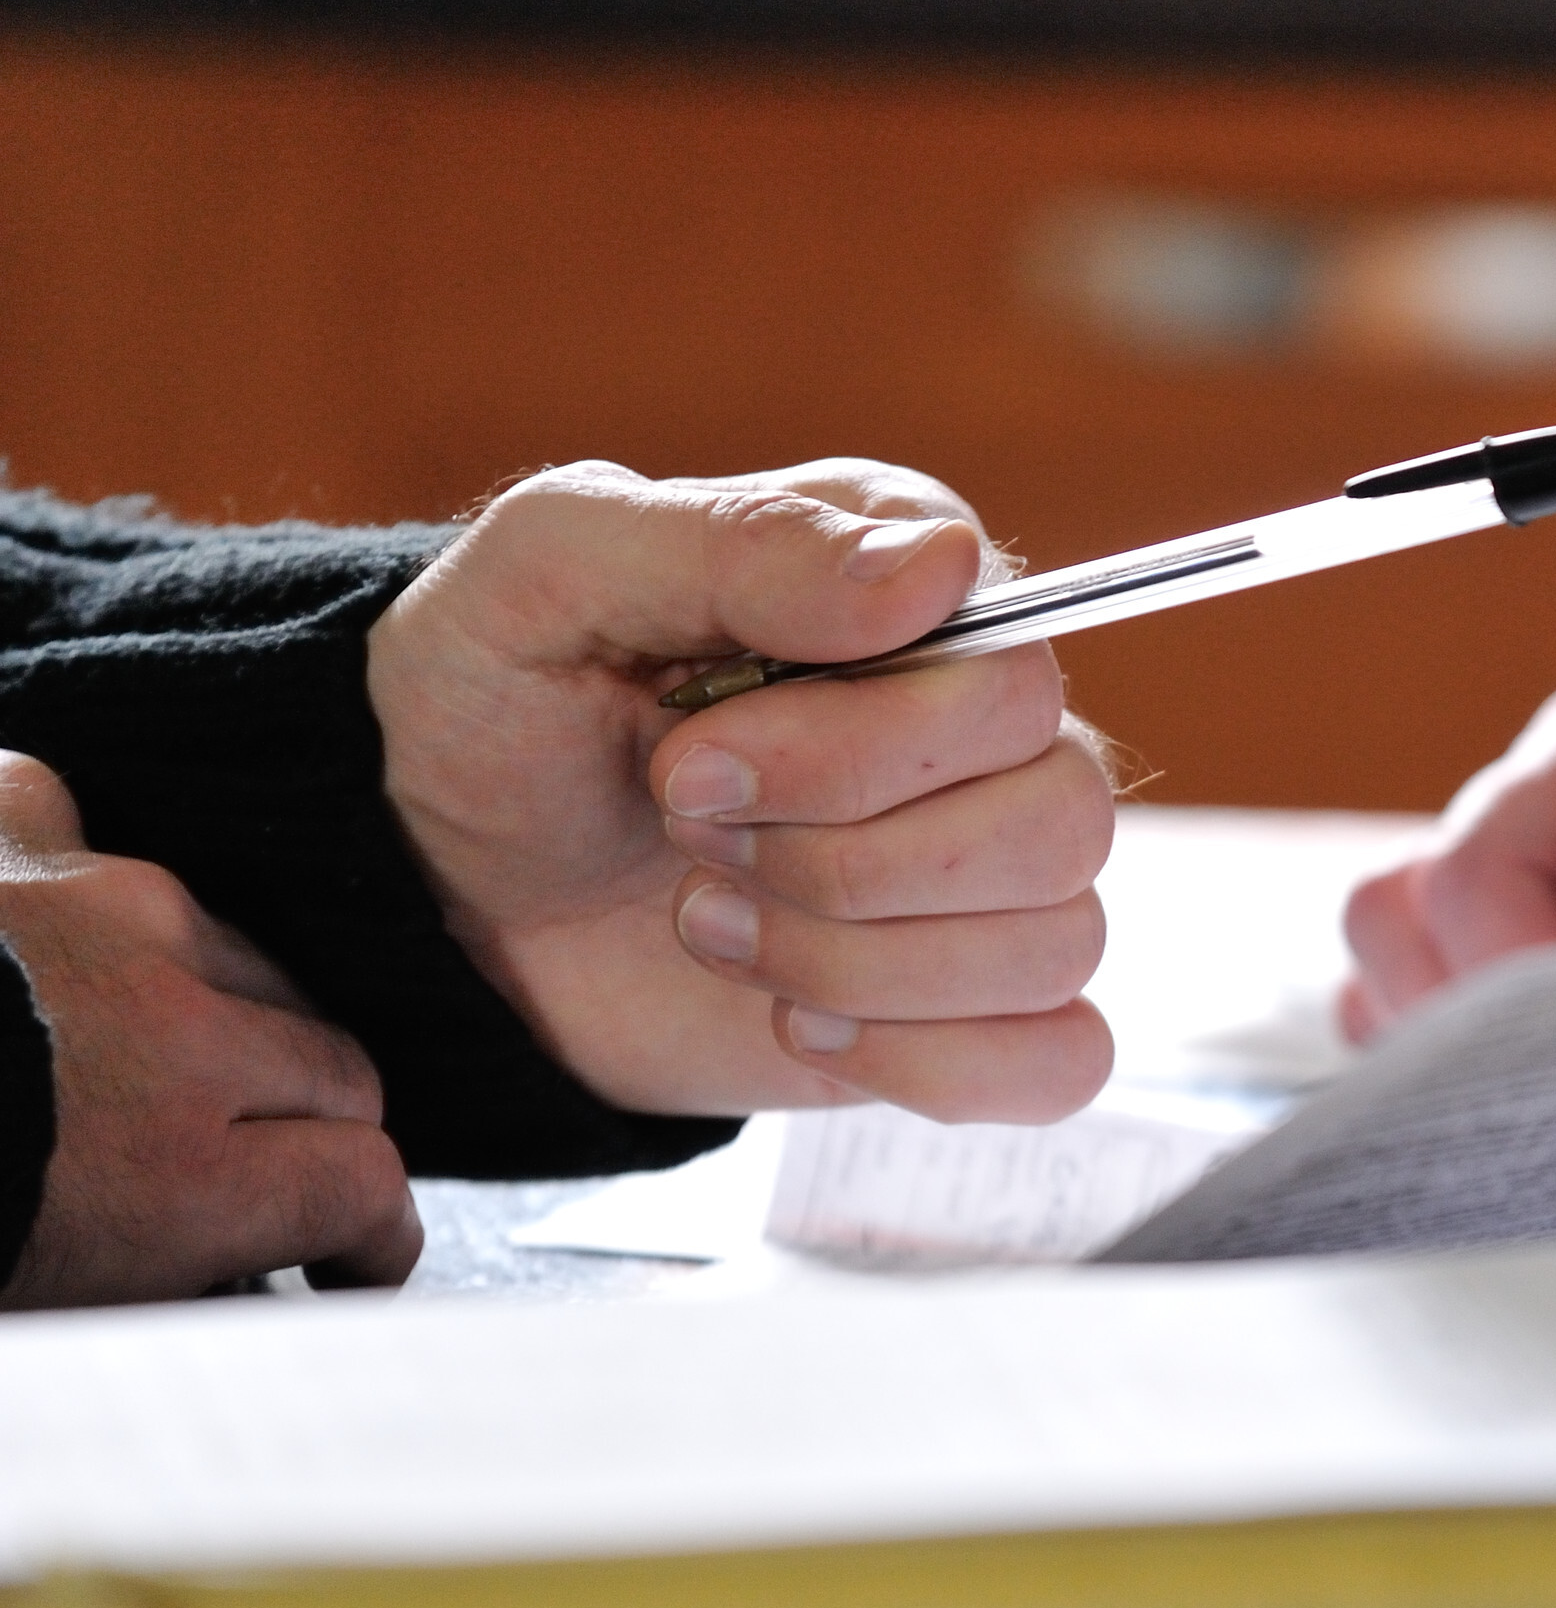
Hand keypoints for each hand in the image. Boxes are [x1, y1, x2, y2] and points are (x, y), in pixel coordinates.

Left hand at [0, 754, 417, 1305]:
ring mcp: (111, 908)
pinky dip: (65, 866)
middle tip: (269, 1163)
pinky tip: (26, 914)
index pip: (366, 1185)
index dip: (366, 1229)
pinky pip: (79, 825)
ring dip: (216, 1002)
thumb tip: (214, 1288)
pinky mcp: (15, 823)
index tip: (348, 1253)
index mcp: (186, 1171)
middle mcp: (184, 1031)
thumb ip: (141, 1286)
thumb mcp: (36, 1306)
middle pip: (339, 1065)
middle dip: (317, 1122)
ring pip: (243, 950)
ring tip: (135, 1046)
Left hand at [369, 459, 1114, 1123]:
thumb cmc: (501, 709)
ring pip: (1058, 944)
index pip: (1015, 678)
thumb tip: (940, 570)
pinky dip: (932, 1066)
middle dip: (844, 865)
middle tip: (687, 840)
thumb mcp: (554, 574)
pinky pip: (1063, 1059)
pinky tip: (805, 1029)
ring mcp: (992, 874)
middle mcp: (986, 728)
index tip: (685, 766)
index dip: (858, 750)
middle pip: (1061, 820)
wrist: (441, 889)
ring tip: (714, 927)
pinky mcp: (973, 1007)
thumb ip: (743, 542)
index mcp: (920, 592)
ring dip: (855, 966)